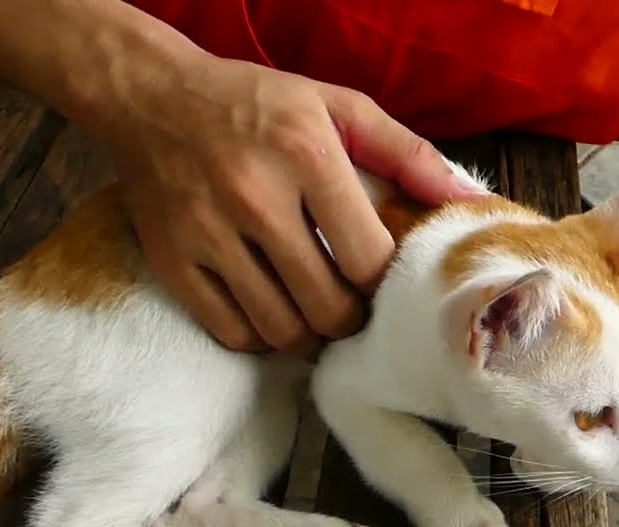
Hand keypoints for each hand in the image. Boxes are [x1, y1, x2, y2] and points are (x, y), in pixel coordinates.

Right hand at [101, 53, 486, 355]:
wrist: (149, 98)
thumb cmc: (256, 104)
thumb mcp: (336, 107)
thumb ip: (407, 153)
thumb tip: (470, 199)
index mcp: (306, 155)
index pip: (368, 258)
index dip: (384, 282)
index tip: (380, 275)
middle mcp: (255, 198)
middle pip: (329, 306)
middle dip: (352, 318)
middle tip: (353, 305)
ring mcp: (208, 235)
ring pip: (282, 329)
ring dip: (310, 335)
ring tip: (317, 313)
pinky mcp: (172, 262)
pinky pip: (233, 332)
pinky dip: (262, 336)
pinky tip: (273, 312)